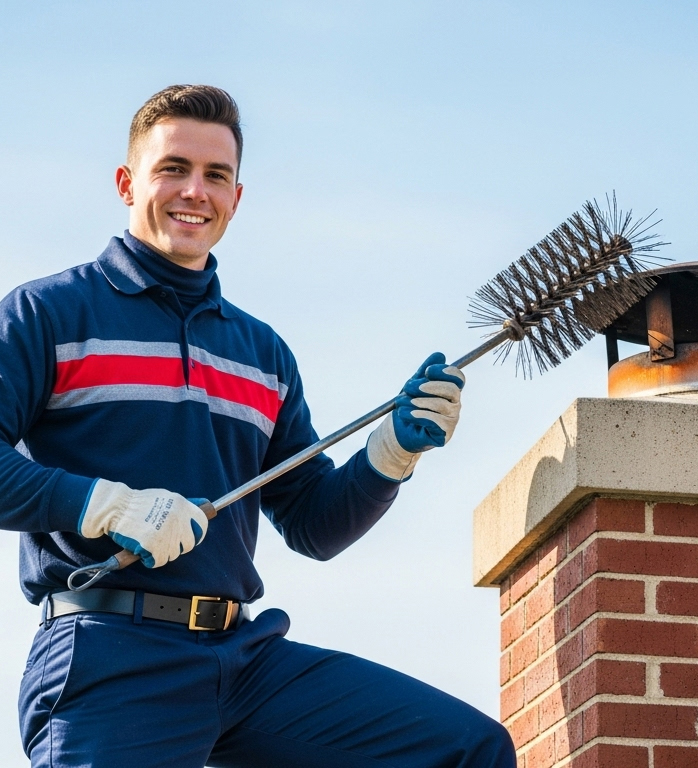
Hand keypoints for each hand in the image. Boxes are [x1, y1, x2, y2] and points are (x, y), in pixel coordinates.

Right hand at [79, 479, 208, 567]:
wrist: (115, 507)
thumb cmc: (136, 503)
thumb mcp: (164, 498)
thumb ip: (179, 509)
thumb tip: (193, 518)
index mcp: (182, 506)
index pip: (202, 524)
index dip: (197, 533)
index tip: (190, 537)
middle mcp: (178, 520)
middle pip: (189, 543)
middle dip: (178, 546)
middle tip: (165, 543)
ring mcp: (166, 534)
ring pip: (172, 554)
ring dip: (162, 553)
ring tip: (149, 542)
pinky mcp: (153, 546)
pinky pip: (157, 561)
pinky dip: (149, 559)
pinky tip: (142, 548)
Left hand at [367, 352, 464, 480]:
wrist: (398, 430)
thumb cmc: (408, 405)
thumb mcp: (413, 384)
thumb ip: (424, 371)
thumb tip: (439, 355)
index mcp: (450, 390)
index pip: (457, 377)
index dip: (444, 371)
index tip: (426, 371)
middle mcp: (455, 405)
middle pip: (452, 390)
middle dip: (428, 386)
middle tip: (408, 387)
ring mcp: (451, 420)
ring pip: (441, 405)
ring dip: (417, 402)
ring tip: (401, 402)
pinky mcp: (444, 435)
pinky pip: (435, 421)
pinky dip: (417, 415)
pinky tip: (405, 414)